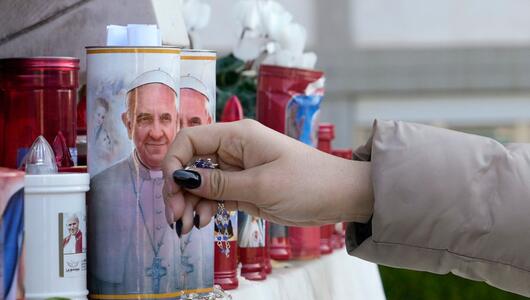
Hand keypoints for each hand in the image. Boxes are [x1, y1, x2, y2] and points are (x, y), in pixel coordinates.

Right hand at [162, 119, 372, 234]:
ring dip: (189, 203)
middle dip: (178, 189)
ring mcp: (238, 169)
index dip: (173, 161)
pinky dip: (205, 208)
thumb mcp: (261, 185)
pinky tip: (202, 223)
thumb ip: (219, 184)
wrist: (340, 197)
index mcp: (238, 135)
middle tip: (175, 217)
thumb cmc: (308, 183)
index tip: (171, 190)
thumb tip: (182, 179)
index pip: (190, 139)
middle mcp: (234, 149)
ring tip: (187, 227)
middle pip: (191, 163)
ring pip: (200, 183)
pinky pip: (215, 196)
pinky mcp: (244, 188)